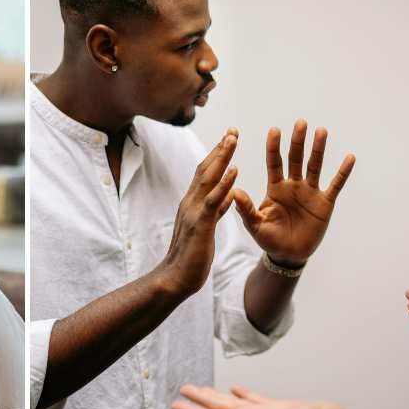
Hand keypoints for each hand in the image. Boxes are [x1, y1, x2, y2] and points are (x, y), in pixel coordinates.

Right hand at [153, 129, 239, 297]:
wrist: (175, 278)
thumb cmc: (190, 257)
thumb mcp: (206, 229)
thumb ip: (215, 211)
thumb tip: (227, 196)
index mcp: (192, 204)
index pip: (204, 174)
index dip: (217, 155)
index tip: (229, 139)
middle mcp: (190, 202)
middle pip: (205, 169)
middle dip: (220, 148)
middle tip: (232, 130)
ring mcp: (193, 211)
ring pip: (208, 178)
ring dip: (221, 157)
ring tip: (233, 139)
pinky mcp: (200, 223)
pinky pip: (213, 200)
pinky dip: (223, 183)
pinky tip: (234, 170)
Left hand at [171, 385, 350, 408]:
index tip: (175, 405)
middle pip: (217, 407)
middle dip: (199, 399)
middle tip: (183, 390)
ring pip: (231, 402)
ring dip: (215, 396)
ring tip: (202, 389)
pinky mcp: (272, 407)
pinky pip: (252, 398)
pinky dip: (241, 393)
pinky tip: (236, 389)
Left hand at [233, 120, 354, 265]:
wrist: (288, 255)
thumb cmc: (269, 239)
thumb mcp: (255, 225)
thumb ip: (246, 208)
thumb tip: (233, 190)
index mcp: (275, 188)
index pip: (274, 163)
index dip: (274, 147)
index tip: (274, 130)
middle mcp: (293, 186)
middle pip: (296, 159)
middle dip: (297, 141)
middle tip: (300, 123)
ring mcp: (310, 192)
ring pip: (314, 166)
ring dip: (318, 149)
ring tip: (321, 131)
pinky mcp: (325, 203)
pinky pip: (335, 185)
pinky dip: (342, 172)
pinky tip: (349, 157)